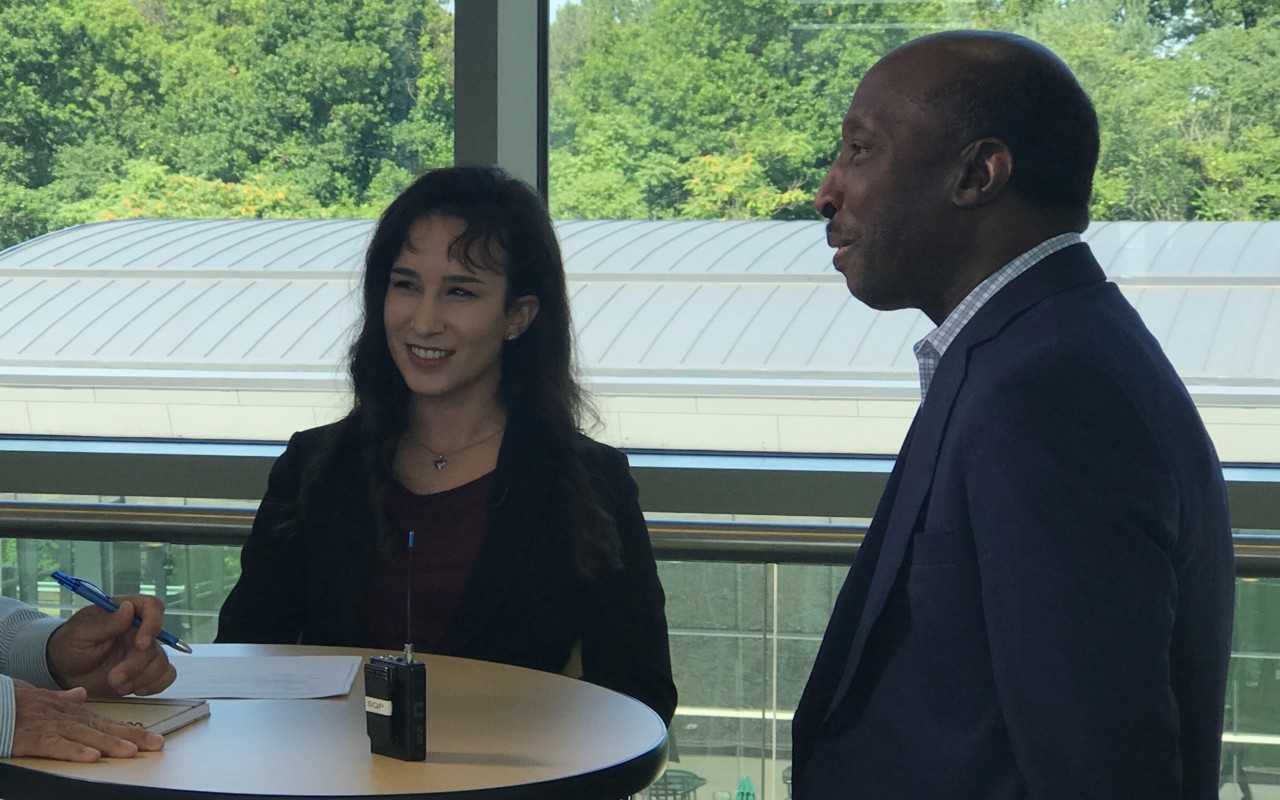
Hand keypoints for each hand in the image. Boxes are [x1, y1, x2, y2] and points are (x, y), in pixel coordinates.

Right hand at [11, 680, 163, 761]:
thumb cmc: (15, 703)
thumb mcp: (42, 697)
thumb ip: (63, 698)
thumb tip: (80, 694)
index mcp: (71, 711)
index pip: (107, 721)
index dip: (131, 729)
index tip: (154, 737)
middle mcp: (66, 717)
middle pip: (104, 727)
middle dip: (132, 736)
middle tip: (155, 744)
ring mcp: (51, 726)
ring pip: (86, 735)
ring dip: (109, 743)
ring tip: (131, 751)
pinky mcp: (34, 738)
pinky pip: (56, 745)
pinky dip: (74, 751)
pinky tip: (91, 757)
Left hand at [46, 595, 176, 696]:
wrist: (63, 672)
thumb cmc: (69, 645)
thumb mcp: (80, 633)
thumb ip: (104, 623)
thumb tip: (128, 608)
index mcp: (126, 613)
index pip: (152, 607)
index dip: (153, 623)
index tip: (140, 644)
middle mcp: (140, 630)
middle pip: (156, 643)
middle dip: (136, 665)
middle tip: (114, 678)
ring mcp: (144, 652)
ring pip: (162, 663)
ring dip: (142, 678)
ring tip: (116, 685)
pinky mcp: (145, 672)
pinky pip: (166, 676)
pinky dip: (154, 686)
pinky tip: (132, 689)